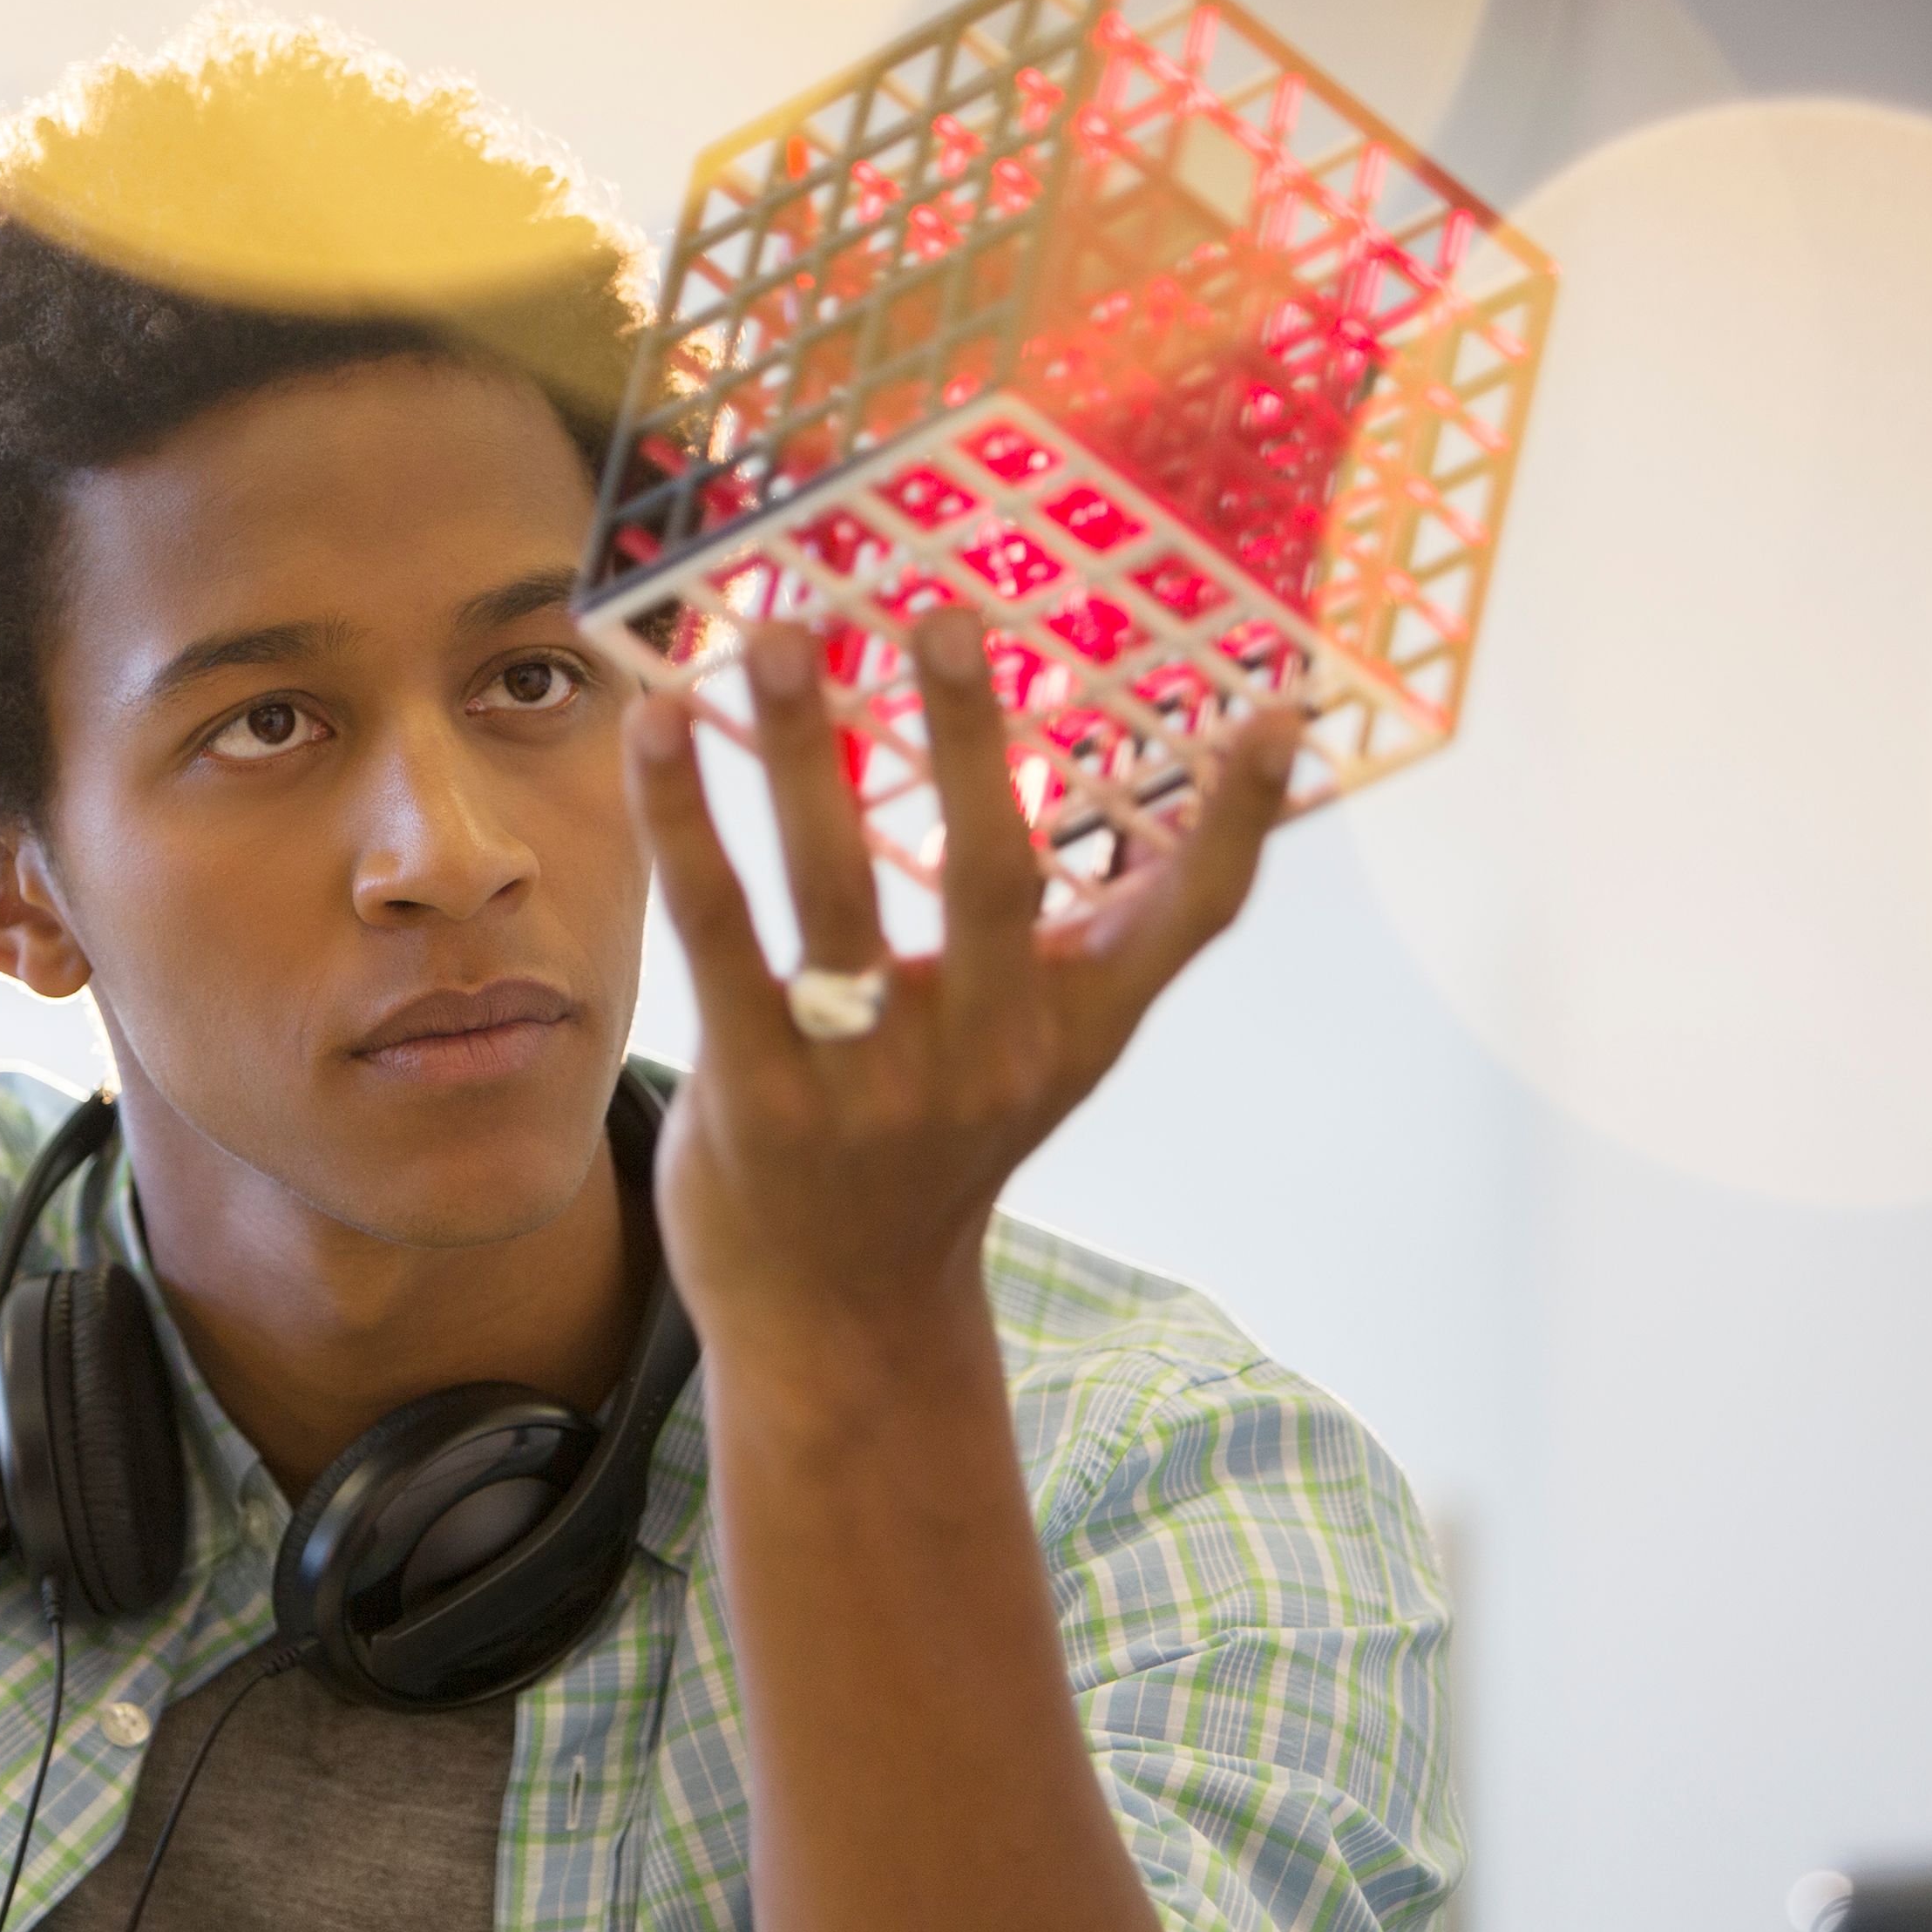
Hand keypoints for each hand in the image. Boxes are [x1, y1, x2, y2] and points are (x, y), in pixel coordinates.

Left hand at [621, 610, 1297, 1357]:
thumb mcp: (1047, 1054)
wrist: (838, 1318)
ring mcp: (866, 1085)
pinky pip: (718, 937)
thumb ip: (1110, 942)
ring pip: (835, 894)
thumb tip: (1229, 789)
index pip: (1184, 920)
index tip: (1277, 712)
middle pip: (992, 880)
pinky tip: (654, 725)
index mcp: (1069, 1032)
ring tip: (784, 635)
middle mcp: (985, 1058)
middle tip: (946, 614)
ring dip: (806, 755)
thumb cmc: (941, 1142)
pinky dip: (684, 826)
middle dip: (970, 742)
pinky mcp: (756, 1096)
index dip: (1238, 822)